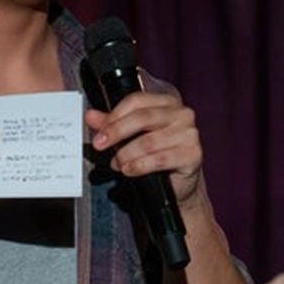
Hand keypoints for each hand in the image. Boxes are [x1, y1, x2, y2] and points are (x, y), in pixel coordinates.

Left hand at [83, 91, 206, 205]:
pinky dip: (139, 166)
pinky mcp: (193, 154)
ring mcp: (190, 134)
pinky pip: (160, 159)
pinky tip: (129, 170)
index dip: (115, 115)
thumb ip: (112, 124)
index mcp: (167, 102)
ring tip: (117, 163)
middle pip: (143, 118)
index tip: (99, 131)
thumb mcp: (132, 136)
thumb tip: (90, 116)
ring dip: (127, 154)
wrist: (178, 183)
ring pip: (149, 141)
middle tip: (100, 145)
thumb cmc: (157, 154)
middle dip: (117, 132)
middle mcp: (182, 114)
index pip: (137, 100)